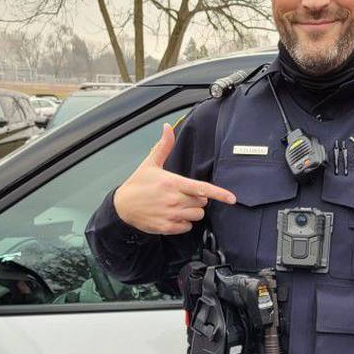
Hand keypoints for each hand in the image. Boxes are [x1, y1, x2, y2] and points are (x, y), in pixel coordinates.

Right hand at [114, 122, 235, 234]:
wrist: (122, 207)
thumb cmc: (138, 184)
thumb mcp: (150, 163)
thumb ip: (164, 146)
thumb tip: (167, 127)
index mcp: (172, 183)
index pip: (202, 189)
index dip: (219, 194)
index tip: (232, 198)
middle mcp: (174, 199)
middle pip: (202, 203)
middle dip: (197, 199)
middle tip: (183, 195)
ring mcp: (171, 215)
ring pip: (197, 215)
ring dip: (192, 211)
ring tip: (178, 205)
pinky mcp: (167, 227)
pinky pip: (187, 227)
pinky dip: (183, 223)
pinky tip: (173, 216)